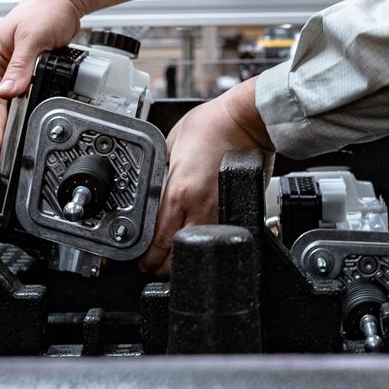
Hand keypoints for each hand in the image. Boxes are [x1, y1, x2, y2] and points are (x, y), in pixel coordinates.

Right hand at [0, 0, 82, 179]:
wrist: (65, 0)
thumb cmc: (46, 10)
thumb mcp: (34, 38)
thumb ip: (21, 66)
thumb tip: (9, 92)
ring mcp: (10, 72)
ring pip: (8, 108)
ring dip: (8, 130)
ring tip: (5, 157)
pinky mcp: (25, 74)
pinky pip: (21, 101)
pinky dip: (21, 117)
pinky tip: (21, 132)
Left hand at [139, 78, 274, 274]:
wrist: (247, 121)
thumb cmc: (212, 126)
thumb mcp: (171, 147)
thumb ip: (162, 175)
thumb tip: (155, 194)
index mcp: (179, 192)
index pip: (158, 239)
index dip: (146, 257)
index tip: (141, 261)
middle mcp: (200, 208)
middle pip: (177, 255)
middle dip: (162, 266)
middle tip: (153, 266)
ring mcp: (221, 212)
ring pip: (198, 250)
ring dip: (184, 258)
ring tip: (173, 259)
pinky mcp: (237, 210)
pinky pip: (217, 236)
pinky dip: (206, 244)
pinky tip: (198, 242)